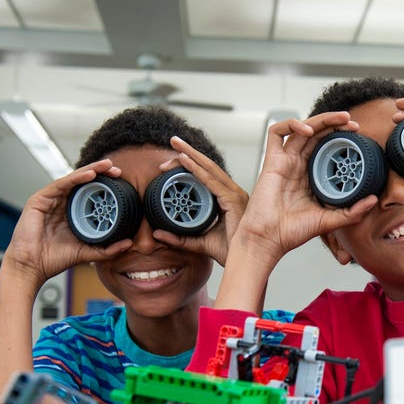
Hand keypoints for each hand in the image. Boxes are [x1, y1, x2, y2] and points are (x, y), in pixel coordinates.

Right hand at [3, 159, 131, 288]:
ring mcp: (51, 200)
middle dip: (101, 174)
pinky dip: (76, 178)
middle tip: (117, 169)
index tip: (122, 182)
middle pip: (83, 184)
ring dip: (91, 170)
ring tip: (107, 166)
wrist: (32, 266)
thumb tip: (129, 243)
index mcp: (72, 213)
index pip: (90, 194)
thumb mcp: (87, 252)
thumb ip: (108, 249)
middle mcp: (62, 204)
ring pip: (73, 180)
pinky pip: (61, 185)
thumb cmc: (54, 259)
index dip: (105, 187)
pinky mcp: (40, 199)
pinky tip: (90, 174)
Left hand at [153, 136, 248, 265]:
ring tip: (175, 144)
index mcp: (227, 199)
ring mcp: (235, 195)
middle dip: (189, 153)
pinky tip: (184, 161)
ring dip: (191, 155)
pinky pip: (212, 181)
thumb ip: (179, 239)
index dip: (188, 167)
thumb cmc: (231, 252)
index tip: (169, 164)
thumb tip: (157, 233)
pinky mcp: (234, 200)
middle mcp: (233, 193)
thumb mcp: (199, 243)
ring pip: (210, 169)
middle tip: (173, 140)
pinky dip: (197, 170)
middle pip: (208, 168)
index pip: (206, 177)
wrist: (246, 263)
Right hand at [232, 111, 377, 265]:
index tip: (357, 136)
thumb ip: (352, 212)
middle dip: (334, 124)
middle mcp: (298, 166)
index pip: (326, 148)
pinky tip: (307, 129)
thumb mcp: (329, 221)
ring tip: (339, 118)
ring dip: (321, 119)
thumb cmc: (292, 232)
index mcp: (310, 177)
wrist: (268, 239)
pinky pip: (276, 133)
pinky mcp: (271, 161)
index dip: (340, 139)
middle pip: (316, 134)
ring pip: (301, 129)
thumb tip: (373, 201)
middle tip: (352, 123)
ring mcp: (284, 162)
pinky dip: (291, 124)